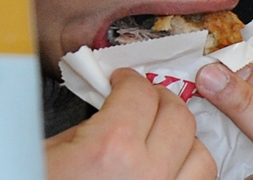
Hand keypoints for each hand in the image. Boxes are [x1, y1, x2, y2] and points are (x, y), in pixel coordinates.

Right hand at [46, 68, 216, 179]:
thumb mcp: (51, 151)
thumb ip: (89, 127)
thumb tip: (112, 109)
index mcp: (110, 148)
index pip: (140, 93)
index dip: (130, 80)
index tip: (122, 82)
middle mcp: (146, 174)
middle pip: (179, 117)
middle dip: (160, 100)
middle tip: (142, 100)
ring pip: (201, 155)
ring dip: (182, 139)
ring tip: (159, 137)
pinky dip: (189, 173)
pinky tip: (166, 168)